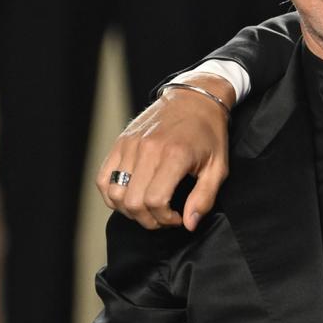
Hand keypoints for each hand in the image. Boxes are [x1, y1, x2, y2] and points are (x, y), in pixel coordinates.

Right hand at [96, 73, 232, 230]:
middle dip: (148, 220)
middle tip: (163, 217)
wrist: (195, 99)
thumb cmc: (209, 134)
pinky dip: (112, 195)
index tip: (178, 218)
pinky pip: (103, 178)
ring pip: (114, 194)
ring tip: (148, 208)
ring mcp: (130, 145)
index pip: (155, 202)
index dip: (165, 219)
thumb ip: (204, 198)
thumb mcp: (218, 167)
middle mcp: (148, 150)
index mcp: (174, 155)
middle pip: (132, 202)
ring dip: (129, 210)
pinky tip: (130, 197)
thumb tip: (189, 224)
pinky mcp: (120, 142)